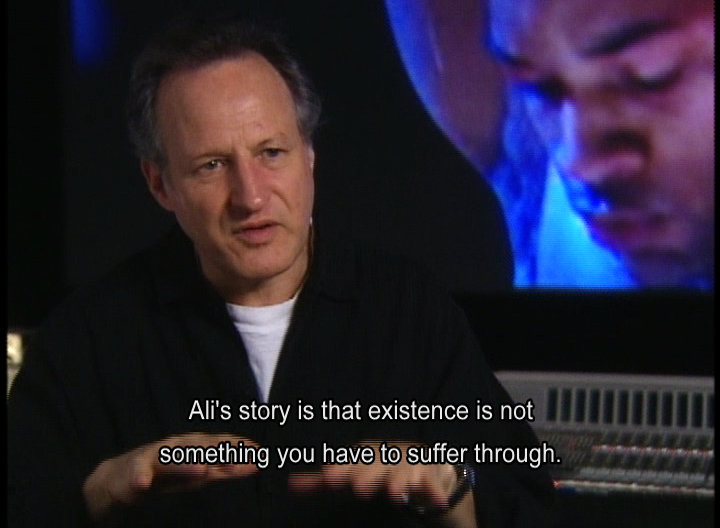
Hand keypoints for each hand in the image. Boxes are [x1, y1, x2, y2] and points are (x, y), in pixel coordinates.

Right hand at [83, 433, 259, 519]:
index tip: (259, 451)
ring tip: (201, 469)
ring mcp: (152, 460)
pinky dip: (139, 478)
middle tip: (238, 462)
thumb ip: (223, 469)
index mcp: (192, 447)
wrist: (117, 479)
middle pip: (199, 449)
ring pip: (169, 461)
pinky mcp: (130, 474)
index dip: (237, 448)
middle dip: (218, 454)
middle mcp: (175, 449)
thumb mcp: (195, 473)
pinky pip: (135, 476)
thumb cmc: (164, 475)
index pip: (218, 445)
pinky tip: (143, 482)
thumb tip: (256, 464)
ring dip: (185, 464)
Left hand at [288, 441, 476, 526]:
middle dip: (367, 475)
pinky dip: (435, 492)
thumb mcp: (350, 471)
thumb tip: (291, 484)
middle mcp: (384, 456)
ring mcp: (407, 464)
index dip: (340, 469)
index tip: (329, 478)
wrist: (417, 459)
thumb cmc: (375, 467)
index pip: (350, 461)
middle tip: (358, 488)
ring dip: (399, 482)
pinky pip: (432, 483)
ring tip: (395, 494)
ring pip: (402, 473)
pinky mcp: (428, 475)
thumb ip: (321, 481)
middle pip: (375, 466)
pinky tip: (437, 501)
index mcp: (364, 455)